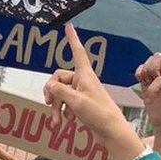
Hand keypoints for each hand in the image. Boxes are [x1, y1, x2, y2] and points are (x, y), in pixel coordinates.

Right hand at [43, 24, 143, 159]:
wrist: (112, 132)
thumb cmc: (99, 114)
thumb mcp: (76, 101)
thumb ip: (59, 91)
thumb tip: (48, 85)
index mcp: (85, 75)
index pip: (77, 52)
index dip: (72, 39)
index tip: (69, 27)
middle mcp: (84, 81)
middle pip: (59, 78)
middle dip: (52, 92)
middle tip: (49, 103)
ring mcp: (83, 93)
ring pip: (61, 94)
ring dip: (56, 107)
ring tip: (56, 121)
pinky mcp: (83, 105)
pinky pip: (66, 104)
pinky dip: (63, 112)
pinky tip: (65, 122)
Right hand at [135, 53, 160, 131]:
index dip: (158, 79)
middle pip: (155, 58)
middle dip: (151, 70)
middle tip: (152, 83)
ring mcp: (154, 80)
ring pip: (146, 64)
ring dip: (144, 74)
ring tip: (148, 86)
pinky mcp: (146, 85)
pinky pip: (140, 72)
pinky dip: (139, 74)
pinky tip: (143, 83)